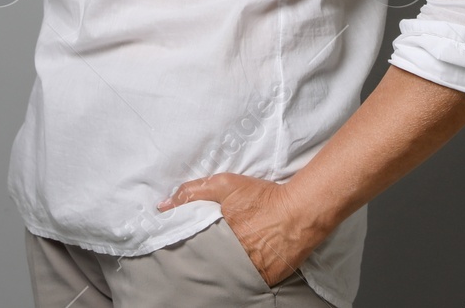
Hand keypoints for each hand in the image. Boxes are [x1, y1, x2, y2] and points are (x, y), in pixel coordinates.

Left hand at [156, 172, 326, 286]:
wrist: (301, 212)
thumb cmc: (262, 197)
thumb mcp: (225, 184)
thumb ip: (192, 192)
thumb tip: (163, 206)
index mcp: (216, 237)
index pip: (190, 248)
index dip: (185, 247)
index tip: (177, 246)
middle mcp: (230, 258)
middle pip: (207, 263)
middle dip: (202, 258)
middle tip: (201, 253)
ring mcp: (248, 271)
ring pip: (226, 273)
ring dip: (221, 267)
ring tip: (223, 258)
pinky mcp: (264, 280)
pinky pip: (246, 281)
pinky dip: (242, 275)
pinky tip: (243, 264)